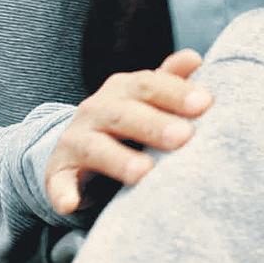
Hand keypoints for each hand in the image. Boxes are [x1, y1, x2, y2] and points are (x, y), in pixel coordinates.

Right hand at [43, 48, 210, 213]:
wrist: (76, 148)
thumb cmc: (125, 121)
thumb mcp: (145, 99)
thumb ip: (169, 80)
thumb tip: (194, 59)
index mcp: (121, 89)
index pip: (148, 84)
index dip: (175, 92)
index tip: (204, 103)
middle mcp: (96, 110)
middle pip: (124, 114)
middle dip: (154, 125)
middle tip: (183, 137)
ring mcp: (75, 140)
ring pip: (94, 147)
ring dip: (118, 159)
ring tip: (144, 172)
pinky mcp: (58, 172)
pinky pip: (58, 183)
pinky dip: (63, 193)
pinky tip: (70, 203)